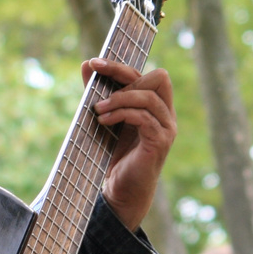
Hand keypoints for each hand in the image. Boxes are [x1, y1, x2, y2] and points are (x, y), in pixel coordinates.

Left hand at [83, 59, 176, 230]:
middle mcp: (166, 114)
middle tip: (97, 91)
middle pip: (157, 78)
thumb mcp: (104, 119)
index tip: (93, 63)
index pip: (147, 74)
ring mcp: (166, 128)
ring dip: (119, 99)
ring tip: (98, 110)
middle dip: (123, 78)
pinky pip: (144, 117)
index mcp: (156, 106)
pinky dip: (122, 115)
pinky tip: (104, 122)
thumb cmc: (114, 155)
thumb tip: (86, 65)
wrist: (120, 190)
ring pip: (149, 97)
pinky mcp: (160, 142)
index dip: (121, 66)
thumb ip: (98, 92)